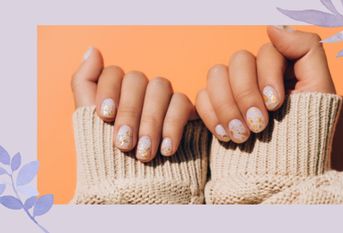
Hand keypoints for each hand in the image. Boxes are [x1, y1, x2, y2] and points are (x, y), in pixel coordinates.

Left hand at [71, 48, 195, 161]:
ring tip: (144, 152)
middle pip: (137, 79)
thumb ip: (85, 84)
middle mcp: (140, 92)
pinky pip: (183, 104)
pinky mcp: (184, 113)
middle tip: (124, 144)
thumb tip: (92, 50)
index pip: (114, 73)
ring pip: (160, 87)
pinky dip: (173, 125)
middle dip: (129, 112)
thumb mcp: (88, 123)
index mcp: (117, 92)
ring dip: (150, 120)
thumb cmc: (110, 161)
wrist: (137, 192)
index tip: (104, 116)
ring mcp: (163, 101)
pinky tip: (166, 149)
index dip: (108, 90)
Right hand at [195, 26, 335, 142]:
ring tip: (242, 136)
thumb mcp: (319, 91)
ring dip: (227, 107)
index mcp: (282, 69)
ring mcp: (234, 92)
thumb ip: (306, 49)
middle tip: (258, 127)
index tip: (276, 106)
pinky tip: (227, 136)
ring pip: (215, 75)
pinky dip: (213, 116)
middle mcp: (256, 76)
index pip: (266, 52)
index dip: (267, 76)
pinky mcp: (216, 108)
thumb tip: (273, 26)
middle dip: (245, 95)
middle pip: (237, 61)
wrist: (281, 174)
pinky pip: (201, 97)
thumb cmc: (306, 136)